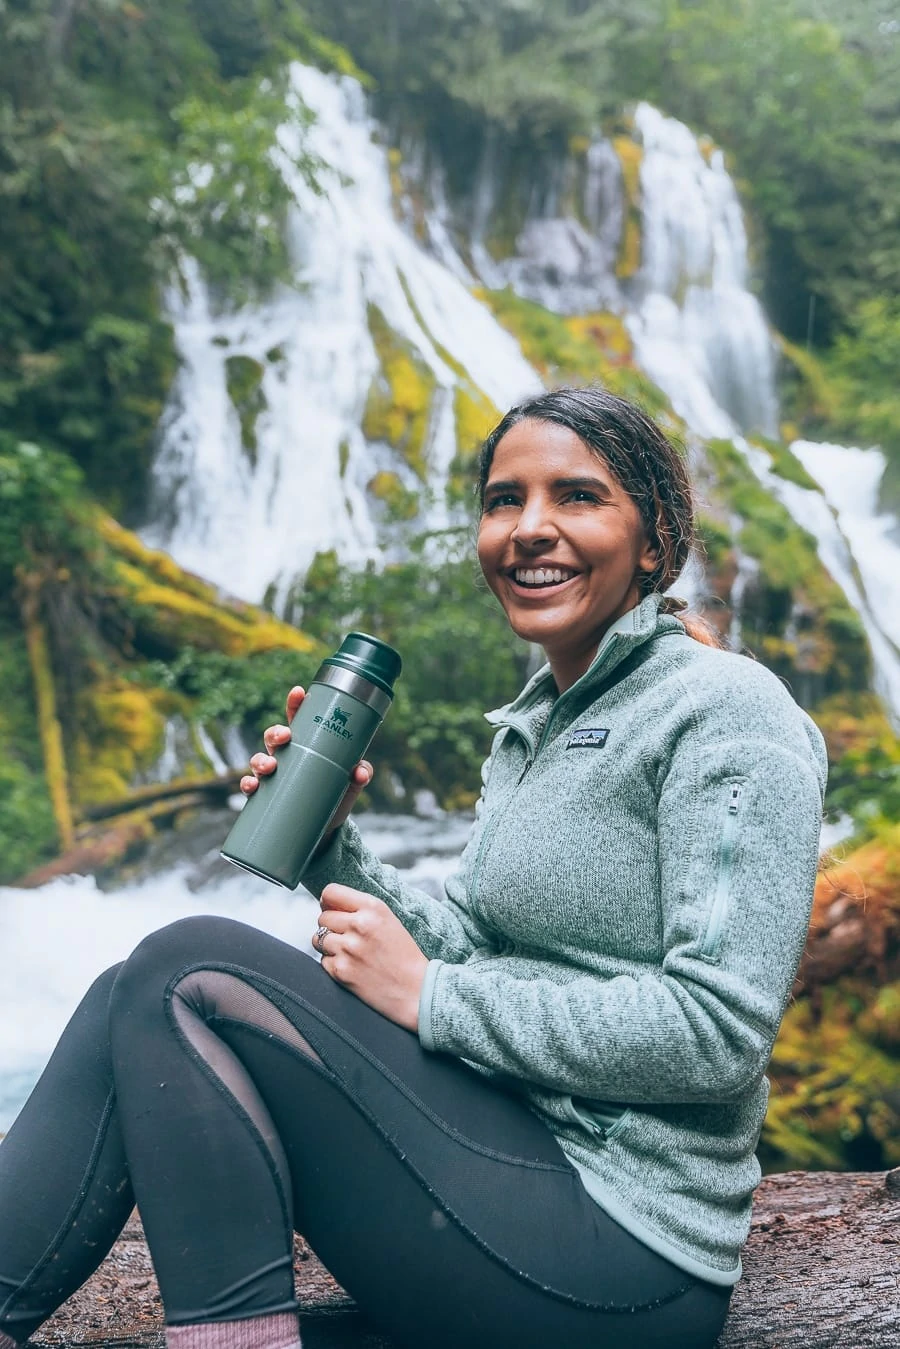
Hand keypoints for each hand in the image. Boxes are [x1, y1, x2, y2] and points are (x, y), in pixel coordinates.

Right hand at [239, 686, 372, 834]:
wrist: (325, 829)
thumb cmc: (336, 796)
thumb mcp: (351, 784)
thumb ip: (360, 774)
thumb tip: (359, 772)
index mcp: (307, 745)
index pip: (299, 719)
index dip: (296, 704)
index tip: (298, 692)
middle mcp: (286, 757)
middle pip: (274, 737)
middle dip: (275, 733)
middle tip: (285, 737)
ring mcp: (273, 776)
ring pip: (258, 759)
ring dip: (260, 760)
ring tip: (270, 767)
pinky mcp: (265, 797)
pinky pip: (250, 786)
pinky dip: (248, 785)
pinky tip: (252, 787)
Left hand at [315, 885, 427, 1031]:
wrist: (416, 990)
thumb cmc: (404, 955)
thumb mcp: (388, 920)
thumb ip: (361, 908)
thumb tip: (327, 903)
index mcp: (373, 908)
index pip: (330, 892)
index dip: (328, 902)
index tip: (332, 909)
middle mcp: (359, 925)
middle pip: (323, 917)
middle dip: (331, 926)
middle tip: (347, 936)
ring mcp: (348, 948)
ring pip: (318, 939)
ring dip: (330, 946)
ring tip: (350, 953)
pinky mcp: (341, 971)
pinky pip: (323, 960)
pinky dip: (333, 964)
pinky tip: (352, 967)